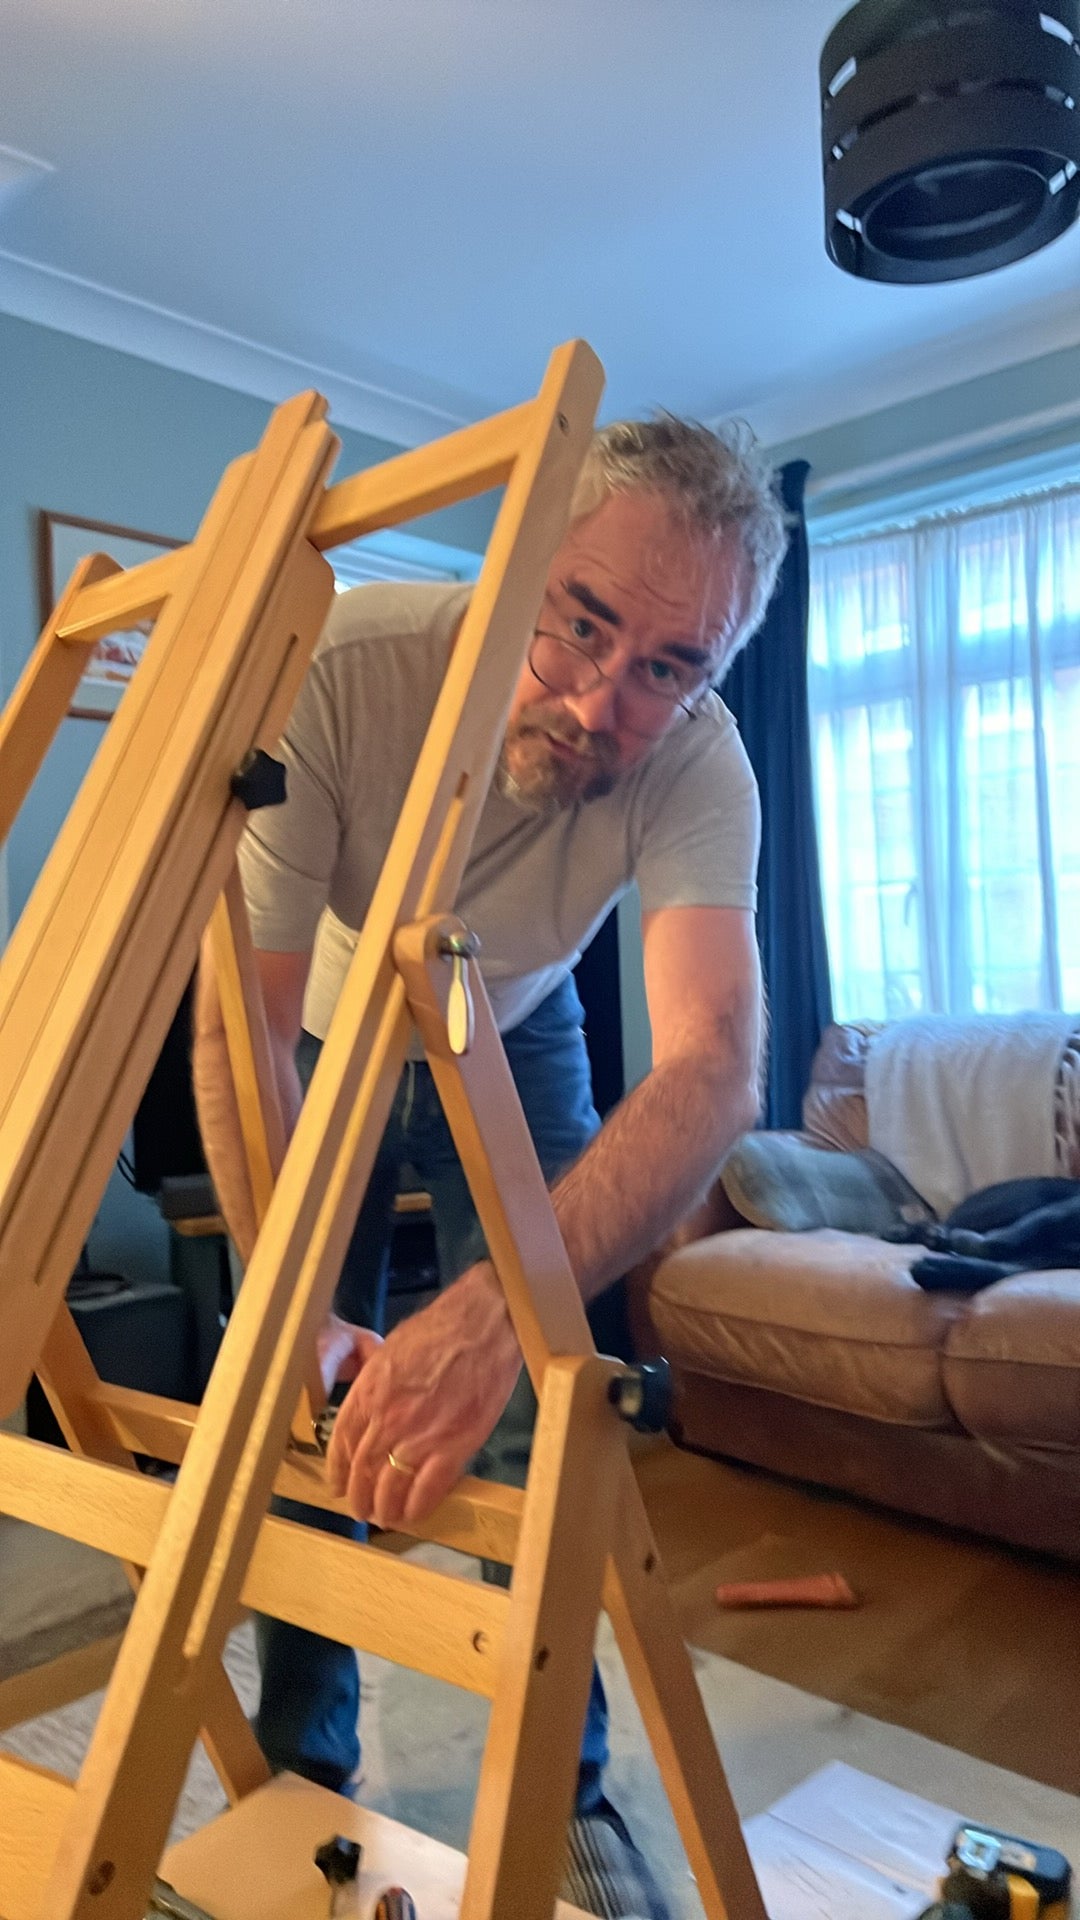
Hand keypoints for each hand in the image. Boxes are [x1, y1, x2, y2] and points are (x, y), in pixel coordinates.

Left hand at [326, 1262, 521, 1528]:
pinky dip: (419, 1506)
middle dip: (360, 1497)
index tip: (338, 1486)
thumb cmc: (442, 1329)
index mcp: (369, 1392)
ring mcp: (419, 1434)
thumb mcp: (392, 1352)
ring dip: (386, 1508)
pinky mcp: (453, 1444)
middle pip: (364, 1471)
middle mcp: (387, 1417)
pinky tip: (415, 1514)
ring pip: (391, 1486)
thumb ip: (377, 1385)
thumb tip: (374, 1409)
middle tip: (362, 1511)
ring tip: (387, 1518)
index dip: (339, 1471)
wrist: (483, 1324)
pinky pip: (428, 1488)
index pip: (343, 1443)